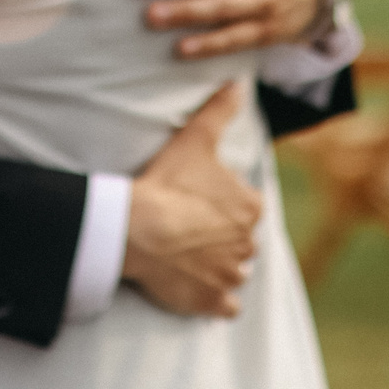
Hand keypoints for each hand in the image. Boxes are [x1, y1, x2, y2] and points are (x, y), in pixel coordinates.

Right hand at [122, 84, 261, 316]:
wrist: (137, 229)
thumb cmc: (166, 182)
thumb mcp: (195, 139)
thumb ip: (220, 111)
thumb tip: (240, 84)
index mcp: (251, 208)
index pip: (246, 207)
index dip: (220, 203)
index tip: (194, 200)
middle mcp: (249, 245)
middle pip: (240, 240)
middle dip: (220, 236)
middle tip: (186, 225)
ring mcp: (231, 276)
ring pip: (234, 271)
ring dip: (218, 266)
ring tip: (186, 253)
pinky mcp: (213, 302)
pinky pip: (224, 305)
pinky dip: (214, 298)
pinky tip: (195, 284)